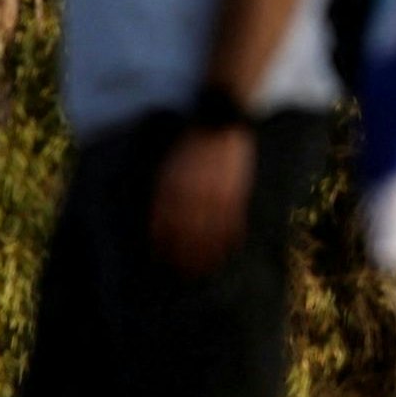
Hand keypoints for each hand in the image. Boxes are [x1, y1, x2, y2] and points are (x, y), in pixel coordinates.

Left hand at [151, 125, 254, 274]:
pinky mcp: (235, 191)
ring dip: (208, 253)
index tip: (164, 263)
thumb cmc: (190, 144)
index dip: (165, 248)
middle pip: (187, 235)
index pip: (165, 228)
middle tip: (185, 275)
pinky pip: (234, 220)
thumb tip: (160, 222)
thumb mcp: (169, 168)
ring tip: (207, 269)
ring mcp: (216, 195)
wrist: (219, 121)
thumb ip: (167, 193)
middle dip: (186, 257)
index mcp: (173, 190)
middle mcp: (192, 197)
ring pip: (211, 232)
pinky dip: (232, 237)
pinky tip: (230, 249)